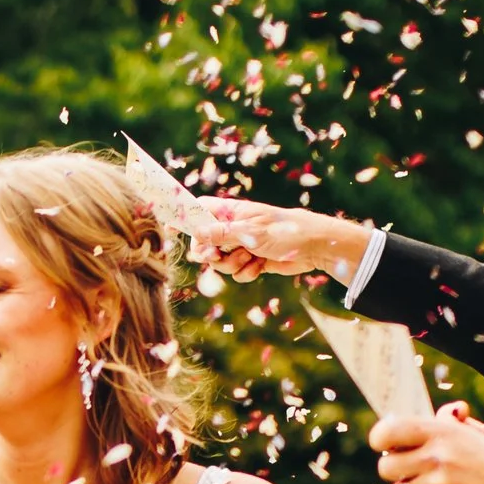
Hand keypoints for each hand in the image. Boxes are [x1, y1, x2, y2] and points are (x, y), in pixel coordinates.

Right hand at [195, 197, 375, 283]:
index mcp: (231, 212)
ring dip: (232, 265)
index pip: (200, 210)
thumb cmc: (284, 231)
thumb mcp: (250, 232)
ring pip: (221, 261)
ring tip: (250, 258)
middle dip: (210, 254)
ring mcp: (242, 245)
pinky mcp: (252, 260)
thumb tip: (196, 233)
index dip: (185, 218)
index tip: (170, 227)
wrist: (314, 247)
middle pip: (205, 242)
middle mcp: (234, 228)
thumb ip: (221, 234)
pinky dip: (246, 272)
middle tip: (215, 256)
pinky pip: (237, 272)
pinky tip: (260, 266)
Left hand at [373, 386, 483, 483]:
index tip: (382, 444)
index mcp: (442, 432)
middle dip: (394, 469)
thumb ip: (435, 429)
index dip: (380, 438)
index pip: (390, 431)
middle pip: (386, 466)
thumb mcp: (469, 436)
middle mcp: (437, 456)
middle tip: (408, 469)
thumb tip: (399, 428)